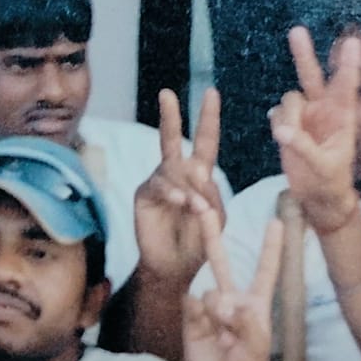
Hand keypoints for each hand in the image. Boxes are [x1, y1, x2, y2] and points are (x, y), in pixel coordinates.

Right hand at [133, 87, 225, 282]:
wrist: (176, 267)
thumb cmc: (200, 241)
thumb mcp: (217, 219)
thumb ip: (212, 195)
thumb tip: (198, 173)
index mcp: (199, 175)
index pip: (205, 141)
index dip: (208, 118)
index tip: (211, 92)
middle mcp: (176, 172)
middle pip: (172, 139)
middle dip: (171, 116)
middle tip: (167, 94)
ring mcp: (158, 182)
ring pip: (171, 169)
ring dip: (186, 185)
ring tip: (195, 207)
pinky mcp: (144, 195)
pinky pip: (158, 186)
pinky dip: (172, 192)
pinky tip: (180, 202)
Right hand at [180, 209, 283, 360]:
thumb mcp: (257, 347)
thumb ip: (246, 320)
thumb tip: (224, 299)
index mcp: (256, 305)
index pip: (265, 271)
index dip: (271, 247)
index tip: (276, 221)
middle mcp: (232, 300)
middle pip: (223, 262)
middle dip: (212, 236)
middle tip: (206, 209)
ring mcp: (210, 308)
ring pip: (210, 289)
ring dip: (217, 309)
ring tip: (222, 333)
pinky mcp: (191, 317)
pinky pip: (192, 303)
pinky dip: (200, 316)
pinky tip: (206, 332)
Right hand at [269, 29, 360, 235]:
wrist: (318, 195)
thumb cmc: (331, 181)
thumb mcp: (323, 166)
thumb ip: (303, 147)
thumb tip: (282, 131)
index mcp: (342, 118)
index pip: (345, 86)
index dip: (347, 64)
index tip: (351, 42)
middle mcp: (323, 111)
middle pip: (311, 76)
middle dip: (304, 54)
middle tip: (297, 31)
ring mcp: (305, 117)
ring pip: (289, 100)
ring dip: (287, 116)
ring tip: (290, 140)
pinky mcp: (288, 125)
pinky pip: (276, 115)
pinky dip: (278, 124)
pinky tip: (286, 138)